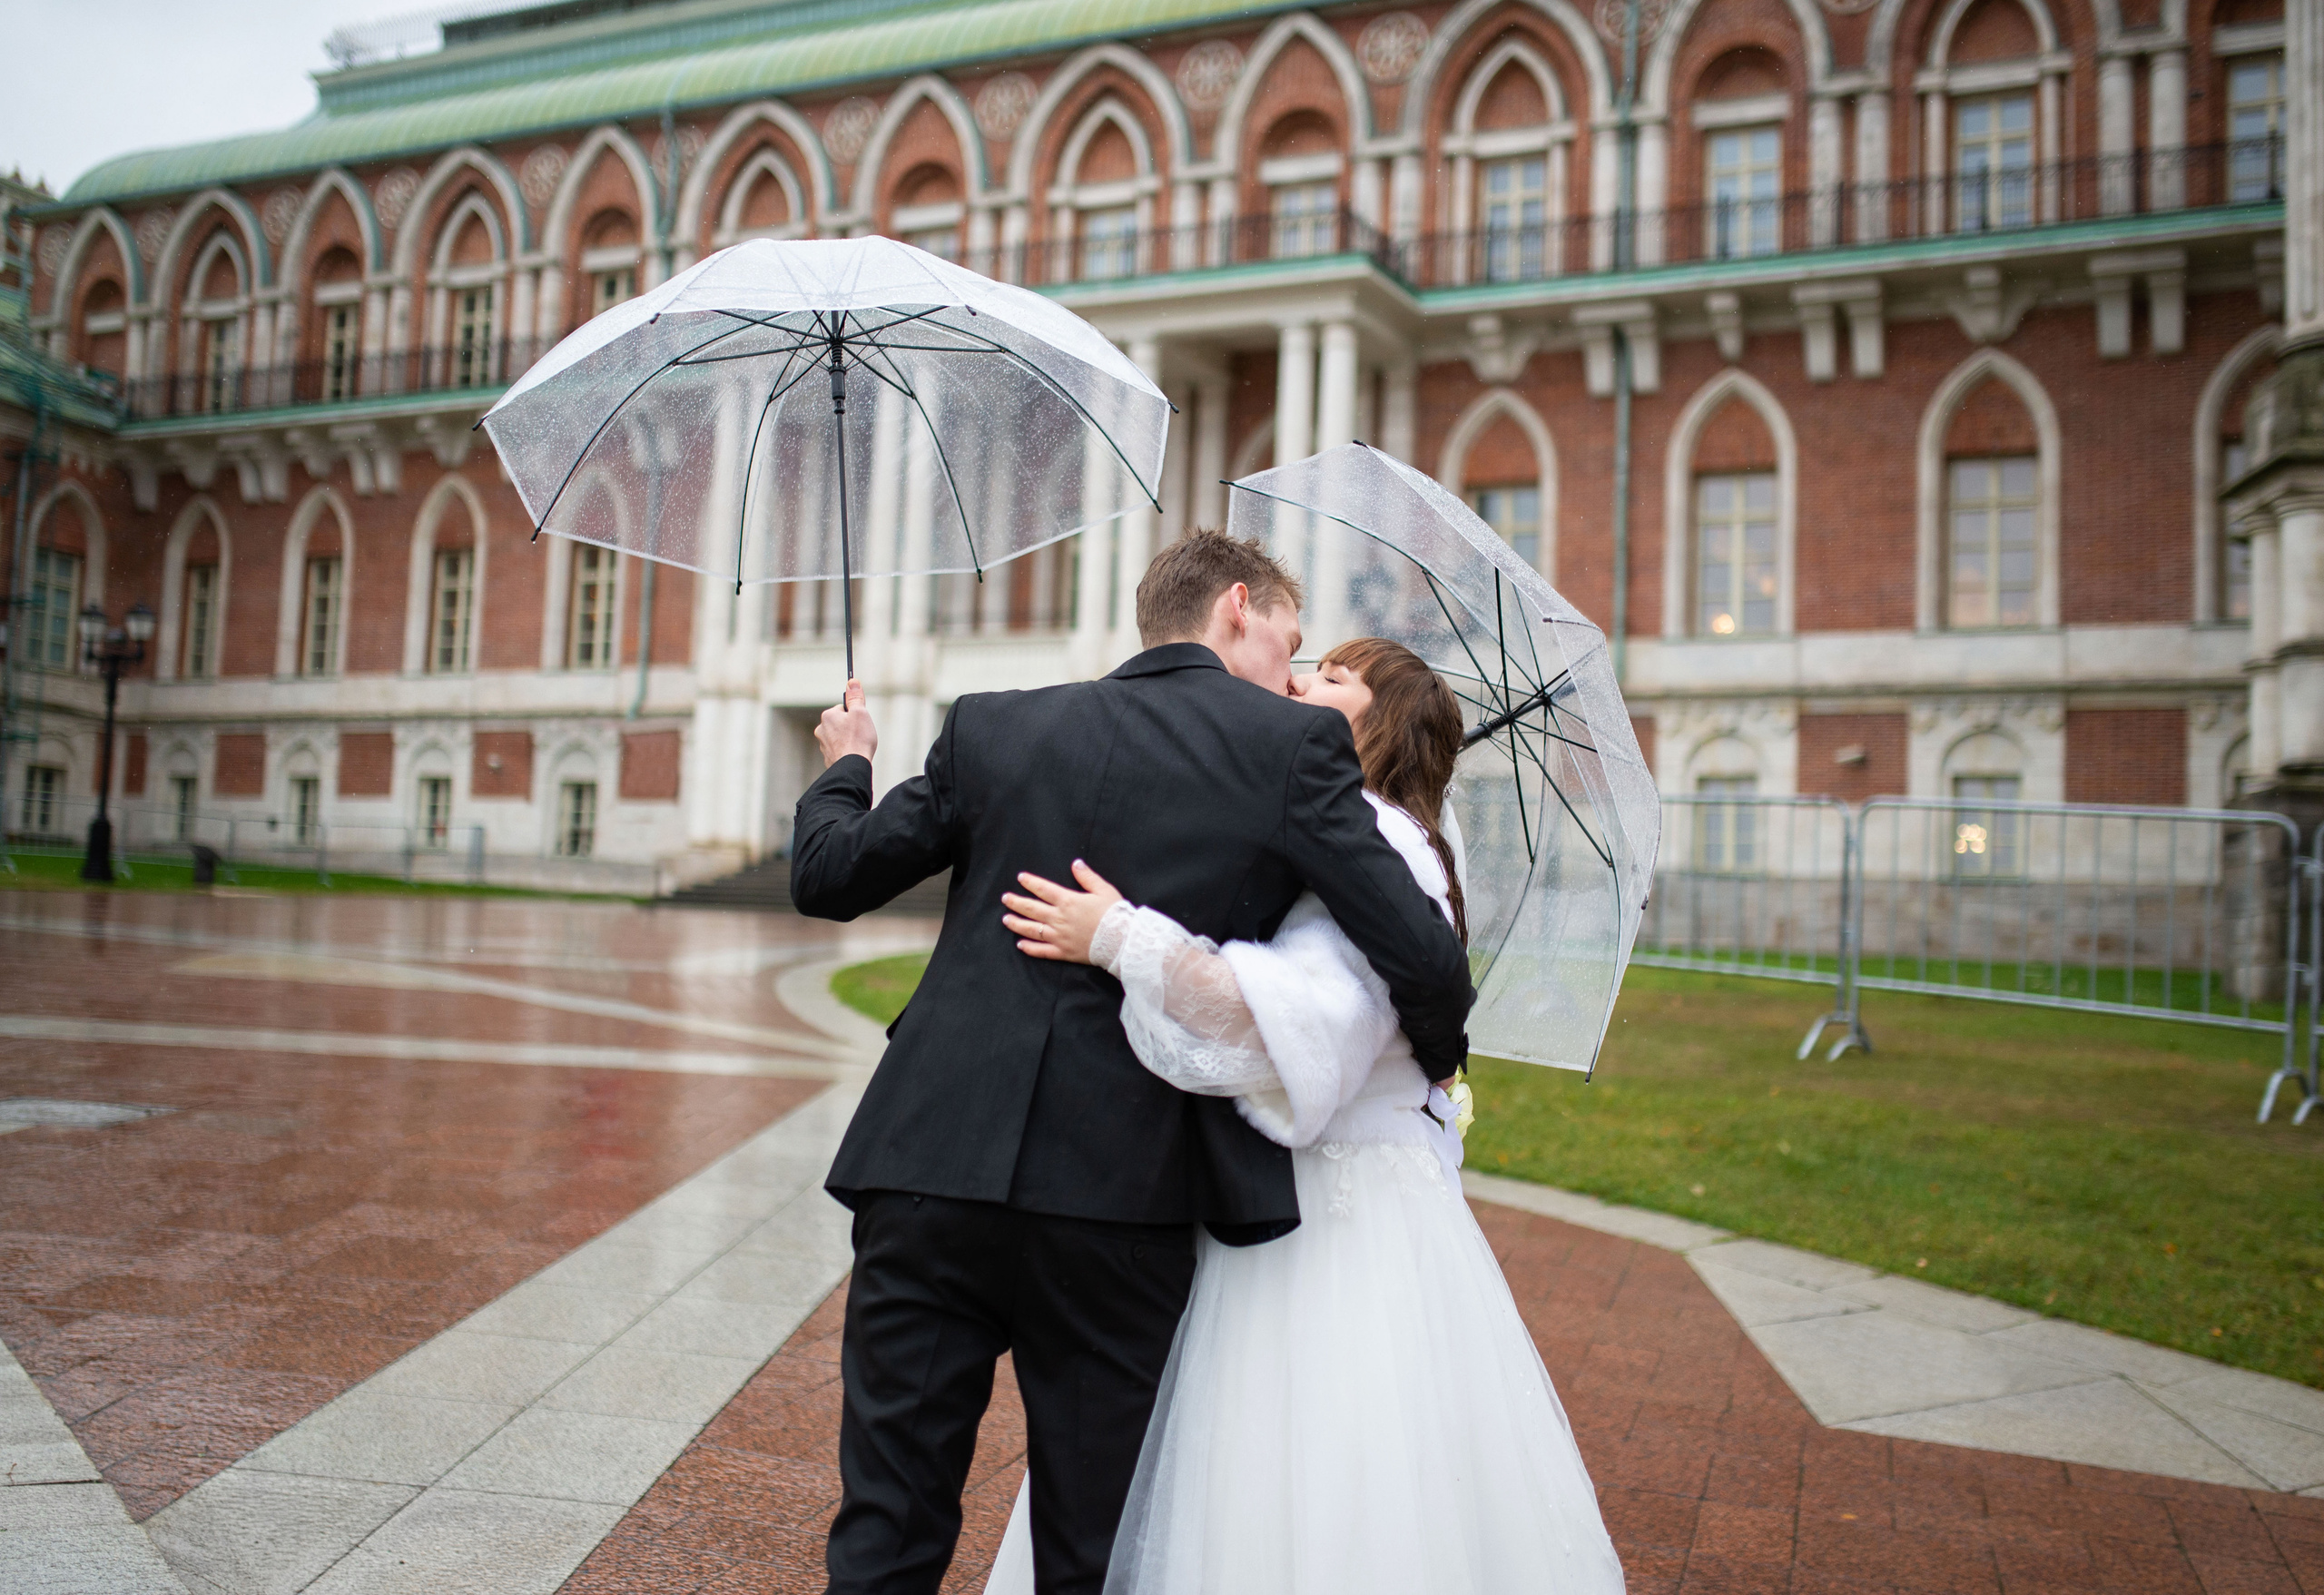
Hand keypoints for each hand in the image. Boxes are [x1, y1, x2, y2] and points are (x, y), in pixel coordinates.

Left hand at [816, 679, 877, 766]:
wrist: (852, 767)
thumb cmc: (858, 739)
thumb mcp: (860, 713)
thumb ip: (855, 697)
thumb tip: (852, 681)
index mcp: (828, 716)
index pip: (843, 709)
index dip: (855, 715)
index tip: (861, 722)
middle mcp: (821, 730)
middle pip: (840, 723)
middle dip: (851, 728)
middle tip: (861, 735)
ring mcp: (823, 745)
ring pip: (839, 738)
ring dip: (848, 740)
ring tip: (858, 746)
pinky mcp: (828, 758)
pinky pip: (839, 751)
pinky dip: (846, 752)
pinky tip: (853, 755)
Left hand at [1002, 860, 1123, 963]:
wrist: (1121, 940)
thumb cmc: (1114, 914)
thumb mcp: (1103, 890)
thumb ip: (1087, 877)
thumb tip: (1076, 863)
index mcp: (1068, 901)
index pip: (1043, 889)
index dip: (1031, 882)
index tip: (1020, 878)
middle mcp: (1059, 918)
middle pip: (1032, 909)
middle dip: (1016, 902)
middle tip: (1005, 898)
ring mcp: (1059, 936)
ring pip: (1032, 929)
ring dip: (1017, 923)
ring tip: (1005, 919)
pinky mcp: (1063, 952)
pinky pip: (1042, 950)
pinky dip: (1030, 948)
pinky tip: (1020, 944)